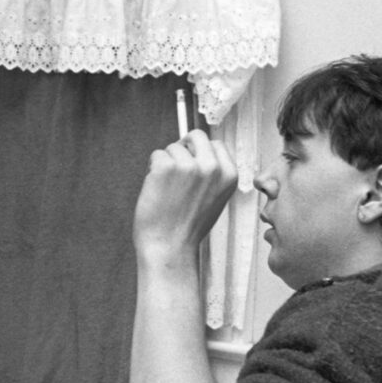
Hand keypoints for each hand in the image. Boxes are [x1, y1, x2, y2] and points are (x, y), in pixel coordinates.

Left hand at [133, 129, 237, 264]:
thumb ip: (212, 175)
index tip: (191, 163)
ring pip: (172, 148)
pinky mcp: (166, 167)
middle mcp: (213, 167)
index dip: (199, 151)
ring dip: (165, 163)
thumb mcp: (214, 199)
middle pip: (196, 136)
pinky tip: (157, 189)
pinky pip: (157, 155)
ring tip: (166, 189)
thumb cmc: (187, 227)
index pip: (216, 144)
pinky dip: (152, 169)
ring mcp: (189, 166)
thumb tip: (198, 153)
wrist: (170, 246)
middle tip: (174, 167)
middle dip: (183, 147)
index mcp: (229, 175)